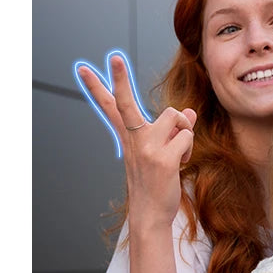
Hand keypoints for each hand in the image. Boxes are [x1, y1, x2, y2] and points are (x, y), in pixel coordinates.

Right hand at [74, 51, 194, 229]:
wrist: (149, 215)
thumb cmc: (155, 183)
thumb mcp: (161, 153)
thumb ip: (173, 131)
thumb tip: (190, 112)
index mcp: (129, 137)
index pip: (110, 107)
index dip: (98, 87)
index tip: (82, 68)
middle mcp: (133, 139)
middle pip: (126, 102)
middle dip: (120, 78)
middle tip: (114, 57)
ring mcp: (146, 148)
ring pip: (176, 117)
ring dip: (183, 133)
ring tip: (175, 154)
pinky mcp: (162, 158)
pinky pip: (187, 136)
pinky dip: (189, 150)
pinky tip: (179, 165)